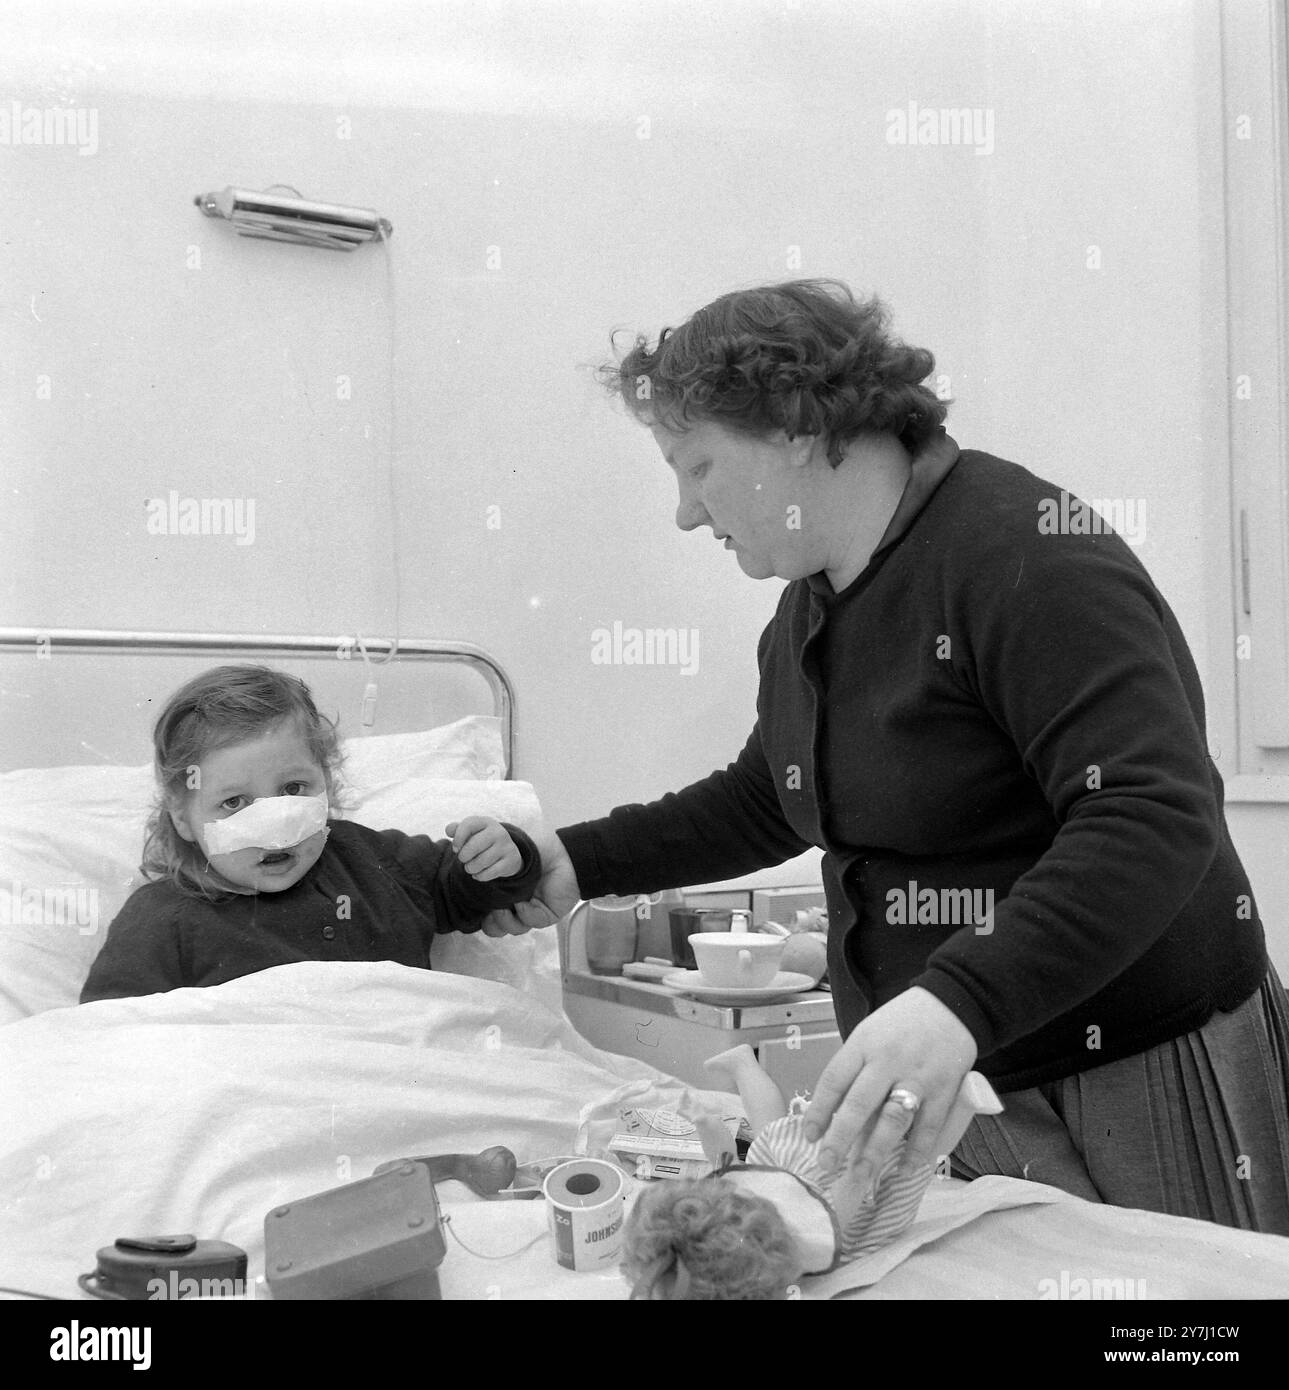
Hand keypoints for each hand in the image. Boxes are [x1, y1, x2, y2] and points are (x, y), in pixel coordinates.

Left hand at [445, 817, 521, 880]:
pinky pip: (489, 873)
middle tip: (463, 859)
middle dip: (463, 857)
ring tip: (470, 867)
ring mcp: (506, 846)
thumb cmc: (482, 841)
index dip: (458, 838)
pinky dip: (479, 876)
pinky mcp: (510, 860)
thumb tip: (449, 830)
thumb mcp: (471, 832)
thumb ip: (457, 829)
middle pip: (473, 846)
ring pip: (481, 862)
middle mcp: (498, 832)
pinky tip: (477, 874)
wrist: (507, 852)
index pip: (468, 825)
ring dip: (470, 868)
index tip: (455, 848)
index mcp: (486, 822)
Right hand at [474, 829, 582, 938]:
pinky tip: (523, 904)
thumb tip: (472, 862)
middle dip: (490, 924)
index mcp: (506, 894)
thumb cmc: (540, 851)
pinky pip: (531, 922)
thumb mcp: (511, 852)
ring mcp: (531, 912)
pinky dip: (525, 915)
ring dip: (504, 922)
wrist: (565, 853)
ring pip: (514, 929)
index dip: (480, 914)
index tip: (474, 906)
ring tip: (502, 909)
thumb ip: (492, 859)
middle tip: (489, 911)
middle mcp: (517, 906)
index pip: (488, 913)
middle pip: (497, 927)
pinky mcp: (545, 915)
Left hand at [803, 987, 976, 1192]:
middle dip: (840, 1138)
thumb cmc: (901, 1022)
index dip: (819, 1110)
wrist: (951, 1003)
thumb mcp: (869, 1033)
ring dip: (876, 1151)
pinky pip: (928, 1126)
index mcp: (863, 1044)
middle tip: (826, 1166)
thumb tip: (836, 1111)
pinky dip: (917, 1151)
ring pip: (892, 1119)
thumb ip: (856, 1067)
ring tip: (861, 1176)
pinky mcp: (945, 1089)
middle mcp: (887, 1061)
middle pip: (859, 1104)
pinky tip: (904, 1169)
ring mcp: (917, 1077)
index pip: (834, 1079)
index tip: (809, 1136)